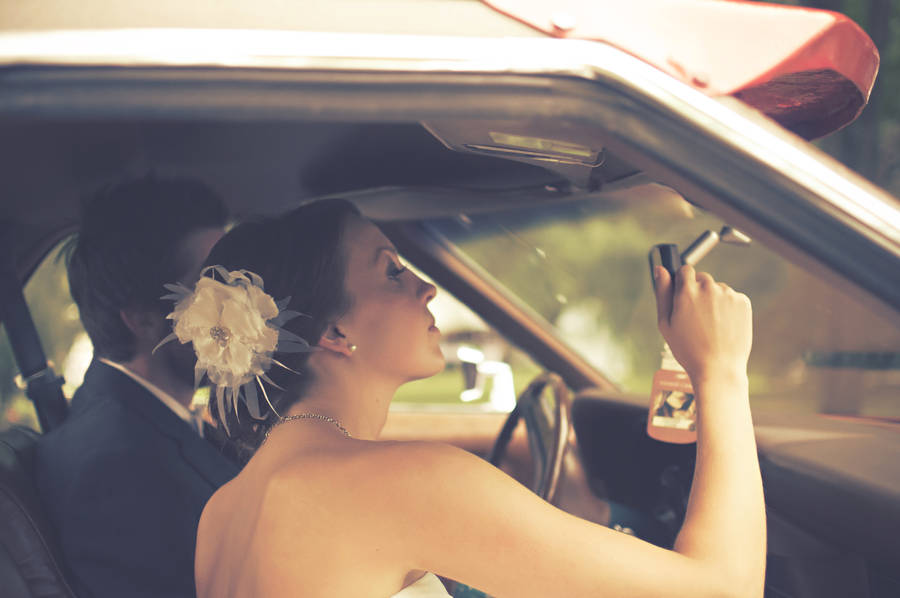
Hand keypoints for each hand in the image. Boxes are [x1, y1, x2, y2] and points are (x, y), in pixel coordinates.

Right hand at [653, 265, 751, 383]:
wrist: (718, 368)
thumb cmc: (687, 348)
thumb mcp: (665, 323)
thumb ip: (662, 293)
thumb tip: (660, 269)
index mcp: (687, 291)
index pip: (685, 270)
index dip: (682, 283)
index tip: (683, 297)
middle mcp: (709, 287)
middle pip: (702, 278)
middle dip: (698, 291)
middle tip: (696, 317)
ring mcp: (728, 294)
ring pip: (718, 289)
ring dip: (714, 300)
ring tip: (711, 325)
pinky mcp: (743, 302)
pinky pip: (732, 298)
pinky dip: (728, 308)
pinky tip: (723, 326)